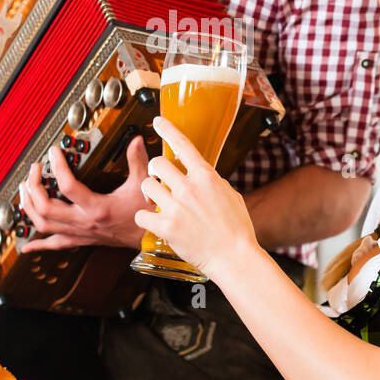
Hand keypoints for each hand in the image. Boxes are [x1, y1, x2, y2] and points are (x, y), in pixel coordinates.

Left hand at [19, 136, 150, 251]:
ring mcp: (80, 233)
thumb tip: (137, 140)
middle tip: (34, 170)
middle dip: (34, 188)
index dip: (57, 167)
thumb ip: (138, 161)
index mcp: (98, 208)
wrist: (150, 239)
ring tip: (25, 190)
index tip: (54, 152)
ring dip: (29, 208)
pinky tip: (26, 246)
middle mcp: (84, 222)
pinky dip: (38, 244)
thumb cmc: (146, 213)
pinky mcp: (81, 239)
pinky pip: (54, 244)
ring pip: (43, 225)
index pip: (68, 187)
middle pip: (46, 208)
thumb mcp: (144, 185)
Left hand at [134, 117, 258, 279]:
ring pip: (147, 186)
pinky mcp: (166, 228)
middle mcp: (189, 188)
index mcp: (206, 177)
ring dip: (150, 194)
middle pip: (157, 164)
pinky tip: (153, 222)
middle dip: (156, 172)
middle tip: (161, 182)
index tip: (158, 121)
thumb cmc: (238, 229)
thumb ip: (212, 182)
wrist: (234, 257)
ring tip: (159, 203)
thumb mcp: (231, 196)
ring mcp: (176, 208)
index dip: (168, 130)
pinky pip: (142, 215)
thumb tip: (202, 175)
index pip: (183, 146)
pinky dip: (145, 219)